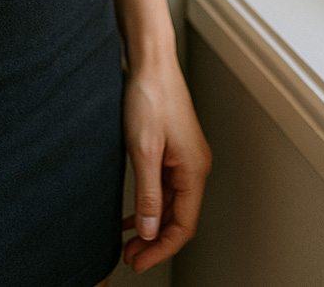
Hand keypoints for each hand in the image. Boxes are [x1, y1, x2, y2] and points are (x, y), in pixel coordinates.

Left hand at [120, 55, 212, 272]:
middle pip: (179, 217)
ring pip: (172, 204)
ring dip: (151, 224)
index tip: (138, 262)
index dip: (161, 249)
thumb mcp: (144, 151)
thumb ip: (149, 194)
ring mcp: (185, 157)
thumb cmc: (150, 97)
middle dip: (155, 241)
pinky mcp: (173, 149)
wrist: (150, 61)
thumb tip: (150, 231)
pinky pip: (164, 187)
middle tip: (130, 257)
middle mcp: (195, 165)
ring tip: (128, 241)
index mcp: (194, 168)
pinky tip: (133, 213)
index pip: (184, 225)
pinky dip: (150, 204)